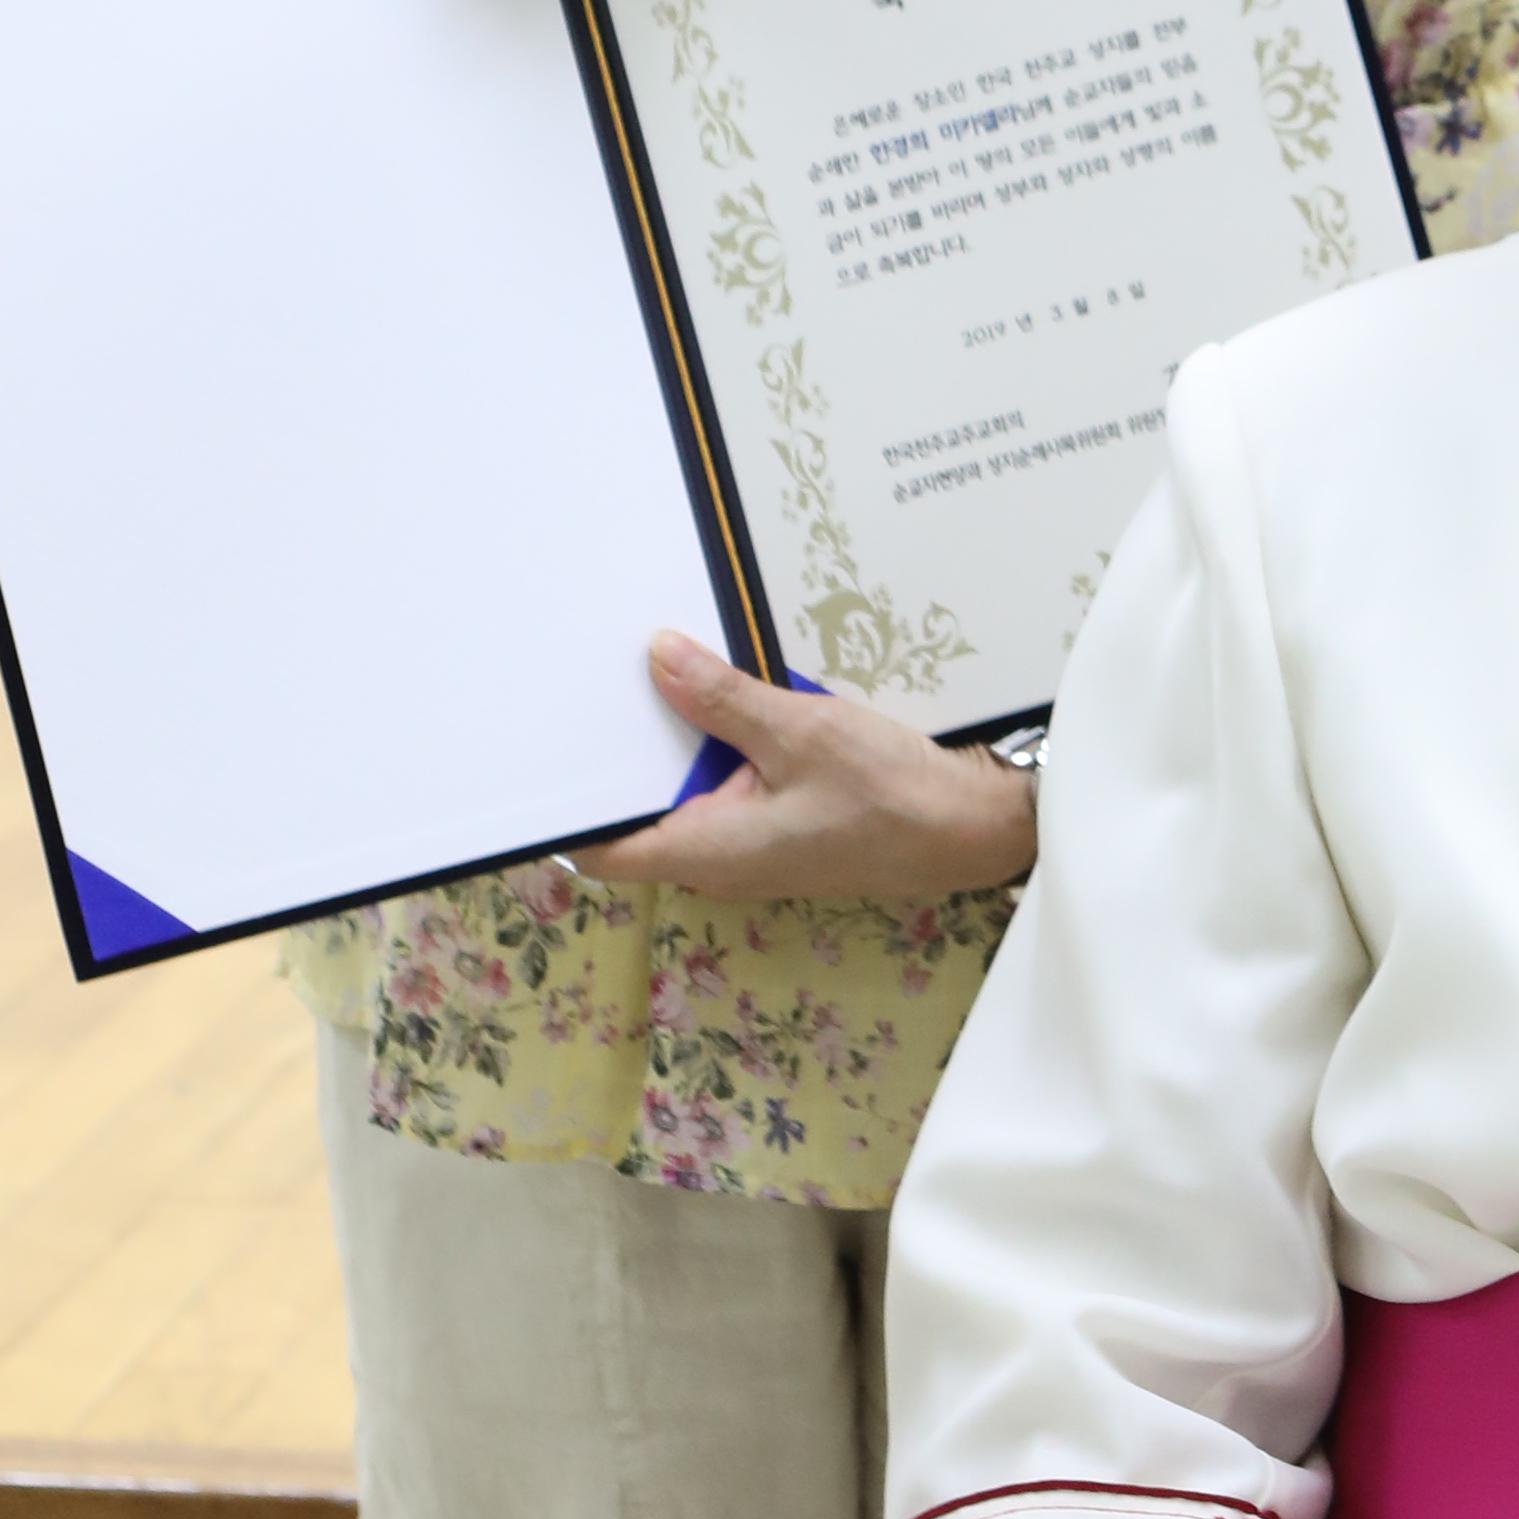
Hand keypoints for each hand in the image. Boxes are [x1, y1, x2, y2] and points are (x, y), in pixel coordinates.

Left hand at [587, 635, 1038, 907]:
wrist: (973, 827)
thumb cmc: (887, 793)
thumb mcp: (800, 730)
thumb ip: (723, 698)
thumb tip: (657, 659)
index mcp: (706, 851)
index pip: (603, 849)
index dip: (566, 811)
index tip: (545, 755)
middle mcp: (718, 859)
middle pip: (643, 810)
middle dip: (625, 752)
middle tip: (594, 680)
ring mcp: (752, 845)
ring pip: (690, 792)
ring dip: (682, 740)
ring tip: (654, 669)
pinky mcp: (782, 825)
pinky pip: (730, 785)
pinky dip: (721, 744)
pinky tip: (724, 691)